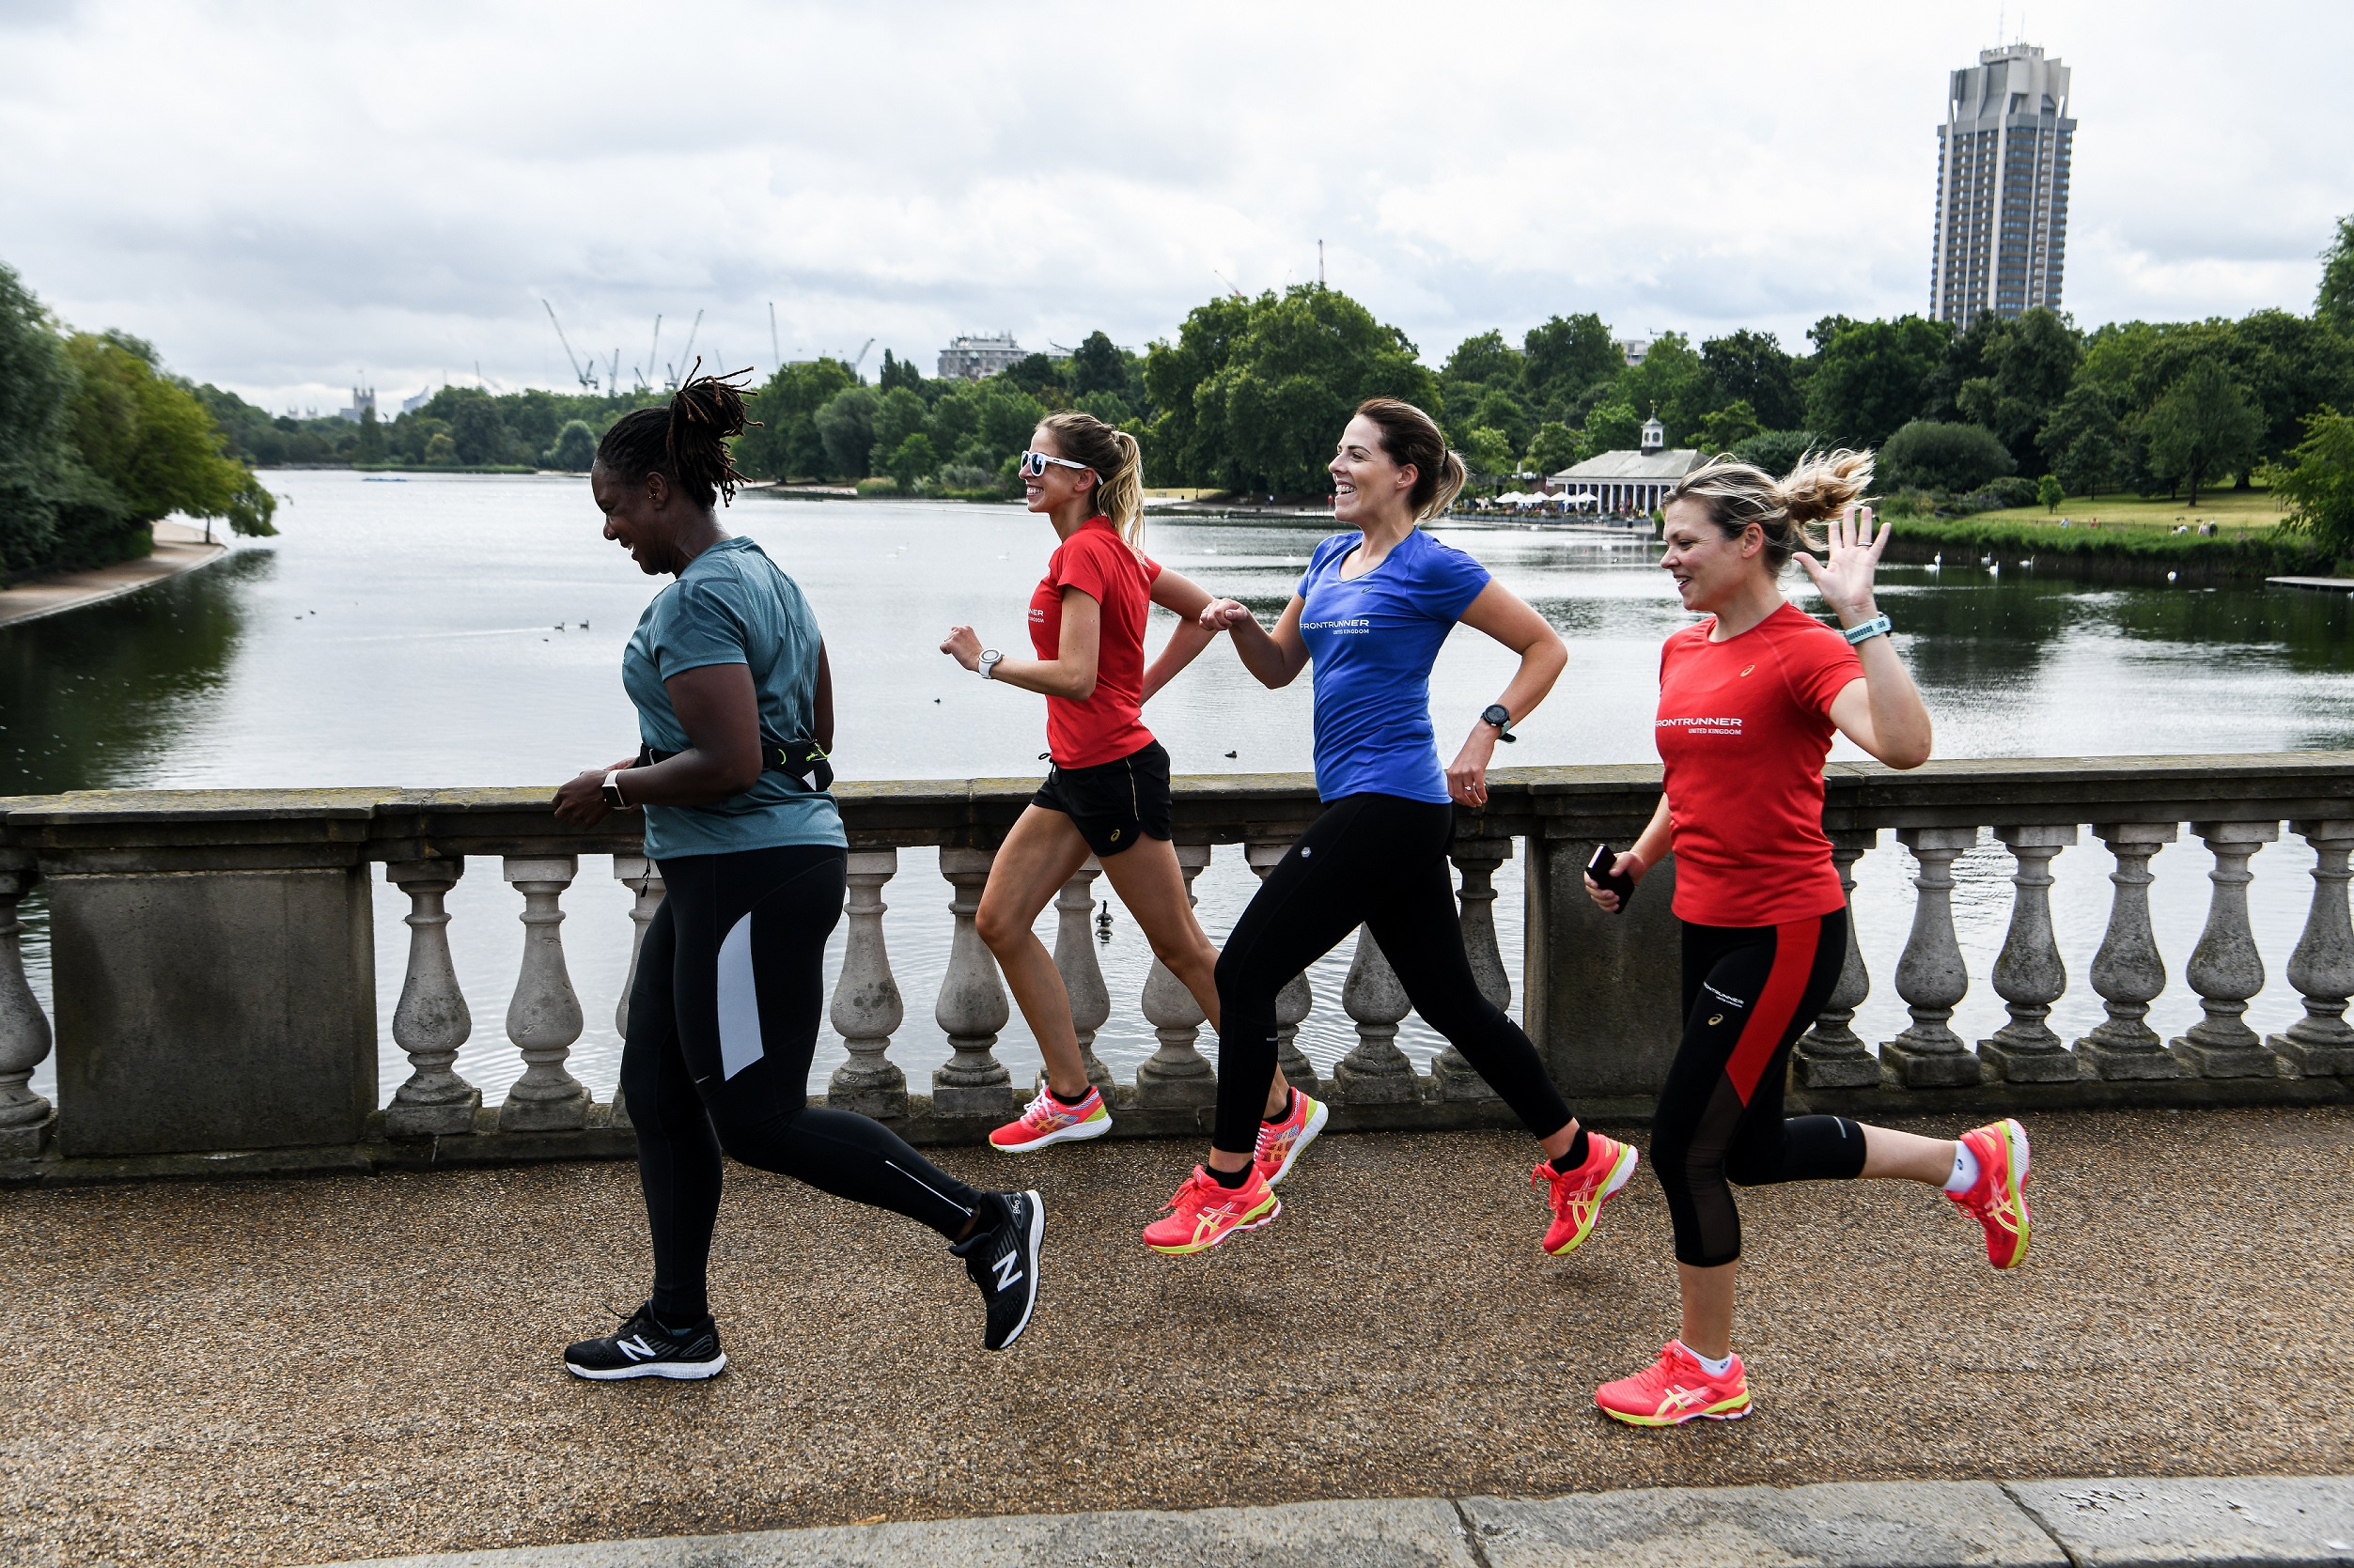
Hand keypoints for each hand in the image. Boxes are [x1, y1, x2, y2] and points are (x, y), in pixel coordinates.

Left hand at [552, 768, 612, 828]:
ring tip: (588, 813)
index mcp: (563, 792)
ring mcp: (577, 814)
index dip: (561, 804)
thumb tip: (579, 780)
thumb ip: (578, 781)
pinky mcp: (588, 821)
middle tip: (573, 812)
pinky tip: (595, 816)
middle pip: (558, 816)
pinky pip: (585, 826)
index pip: (555, 804)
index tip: (568, 804)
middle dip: (565, 814)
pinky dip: (589, 823)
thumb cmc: (599, 778)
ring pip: (572, 822)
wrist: (613, 787)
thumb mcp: (585, 775)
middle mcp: (567, 804)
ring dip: (578, 819)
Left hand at [940, 624, 981, 669]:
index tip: (962, 644)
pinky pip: (942, 647)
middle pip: (950, 636)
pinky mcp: (950, 643)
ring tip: (959, 652)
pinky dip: (945, 651)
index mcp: (967, 628)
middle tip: (962, 650)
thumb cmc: (976, 653)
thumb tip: (952, 630)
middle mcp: (960, 629)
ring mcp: (955, 636)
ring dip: (950, 647)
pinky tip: (952, 653)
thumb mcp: (971, 639)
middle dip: (954, 643)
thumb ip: (963, 634)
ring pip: (946, 641)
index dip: (958, 639)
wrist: (978, 660)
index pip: (956, 630)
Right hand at [1198, 598, 1253, 632]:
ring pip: (1203, 619)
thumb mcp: (1242, 614)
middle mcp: (1215, 603)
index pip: (1218, 612)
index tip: (1230, 623)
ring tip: (1221, 626)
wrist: (1236, 615)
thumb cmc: (1240, 614)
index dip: (1223, 621)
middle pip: (1210, 617)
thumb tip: (1227, 614)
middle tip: (1226, 626)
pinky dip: (1208, 628)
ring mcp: (1209, 608)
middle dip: (1219, 626)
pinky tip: (1215, 627)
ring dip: (1213, 626)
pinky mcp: (1205, 614)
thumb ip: (1236, 614)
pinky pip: (1201, 623)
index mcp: (1224, 601)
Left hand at [1445, 727, 1497, 807]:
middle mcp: (1457, 773)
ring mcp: (1466, 772)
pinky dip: (1483, 795)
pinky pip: (1479, 788)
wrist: (1480, 738)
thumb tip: (1462, 790)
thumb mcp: (1460, 764)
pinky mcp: (1477, 770)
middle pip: (1460, 795)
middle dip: (1468, 803)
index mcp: (1451, 772)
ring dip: (1476, 801)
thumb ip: (1458, 776)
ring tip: (1480, 802)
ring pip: (1470, 793)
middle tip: (1474, 805)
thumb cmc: (1471, 751)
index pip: (1452, 793)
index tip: (1466, 803)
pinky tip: (1485, 798)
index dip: (1459, 801)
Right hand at [1582, 851, 1644, 912]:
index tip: (1596, 885)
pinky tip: (1616, 905)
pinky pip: (1604, 905)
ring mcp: (1603, 888)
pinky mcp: (1609, 896)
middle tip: (1612, 893)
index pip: (1588, 876)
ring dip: (1605, 902)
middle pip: (1591, 890)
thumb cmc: (1630, 861)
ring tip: (1617, 898)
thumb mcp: (1627, 858)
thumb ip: (1620, 863)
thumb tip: (1612, 873)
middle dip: (1600, 894)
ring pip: (1597, 899)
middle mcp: (1598, 879)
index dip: (1589, 882)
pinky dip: (1608, 907)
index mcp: (1598, 868)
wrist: (1638, 869)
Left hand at [1793, 504, 1890, 625]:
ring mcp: (1860, 557)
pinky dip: (1882, 535)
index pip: (1835, 541)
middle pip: (1849, 533)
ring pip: (1863, 535)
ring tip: (1866, 509)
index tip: (1833, 522)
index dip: (1834, 532)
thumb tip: (1796, 554)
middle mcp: (1849, 555)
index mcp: (1836, 559)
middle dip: (1849, 521)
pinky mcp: (1870, 561)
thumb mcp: (1819, 576)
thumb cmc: (1834, 594)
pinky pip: (1878, 545)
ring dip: (1865, 522)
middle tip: (1849, 508)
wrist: (1851, 604)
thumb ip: (1810, 563)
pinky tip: (1886, 524)